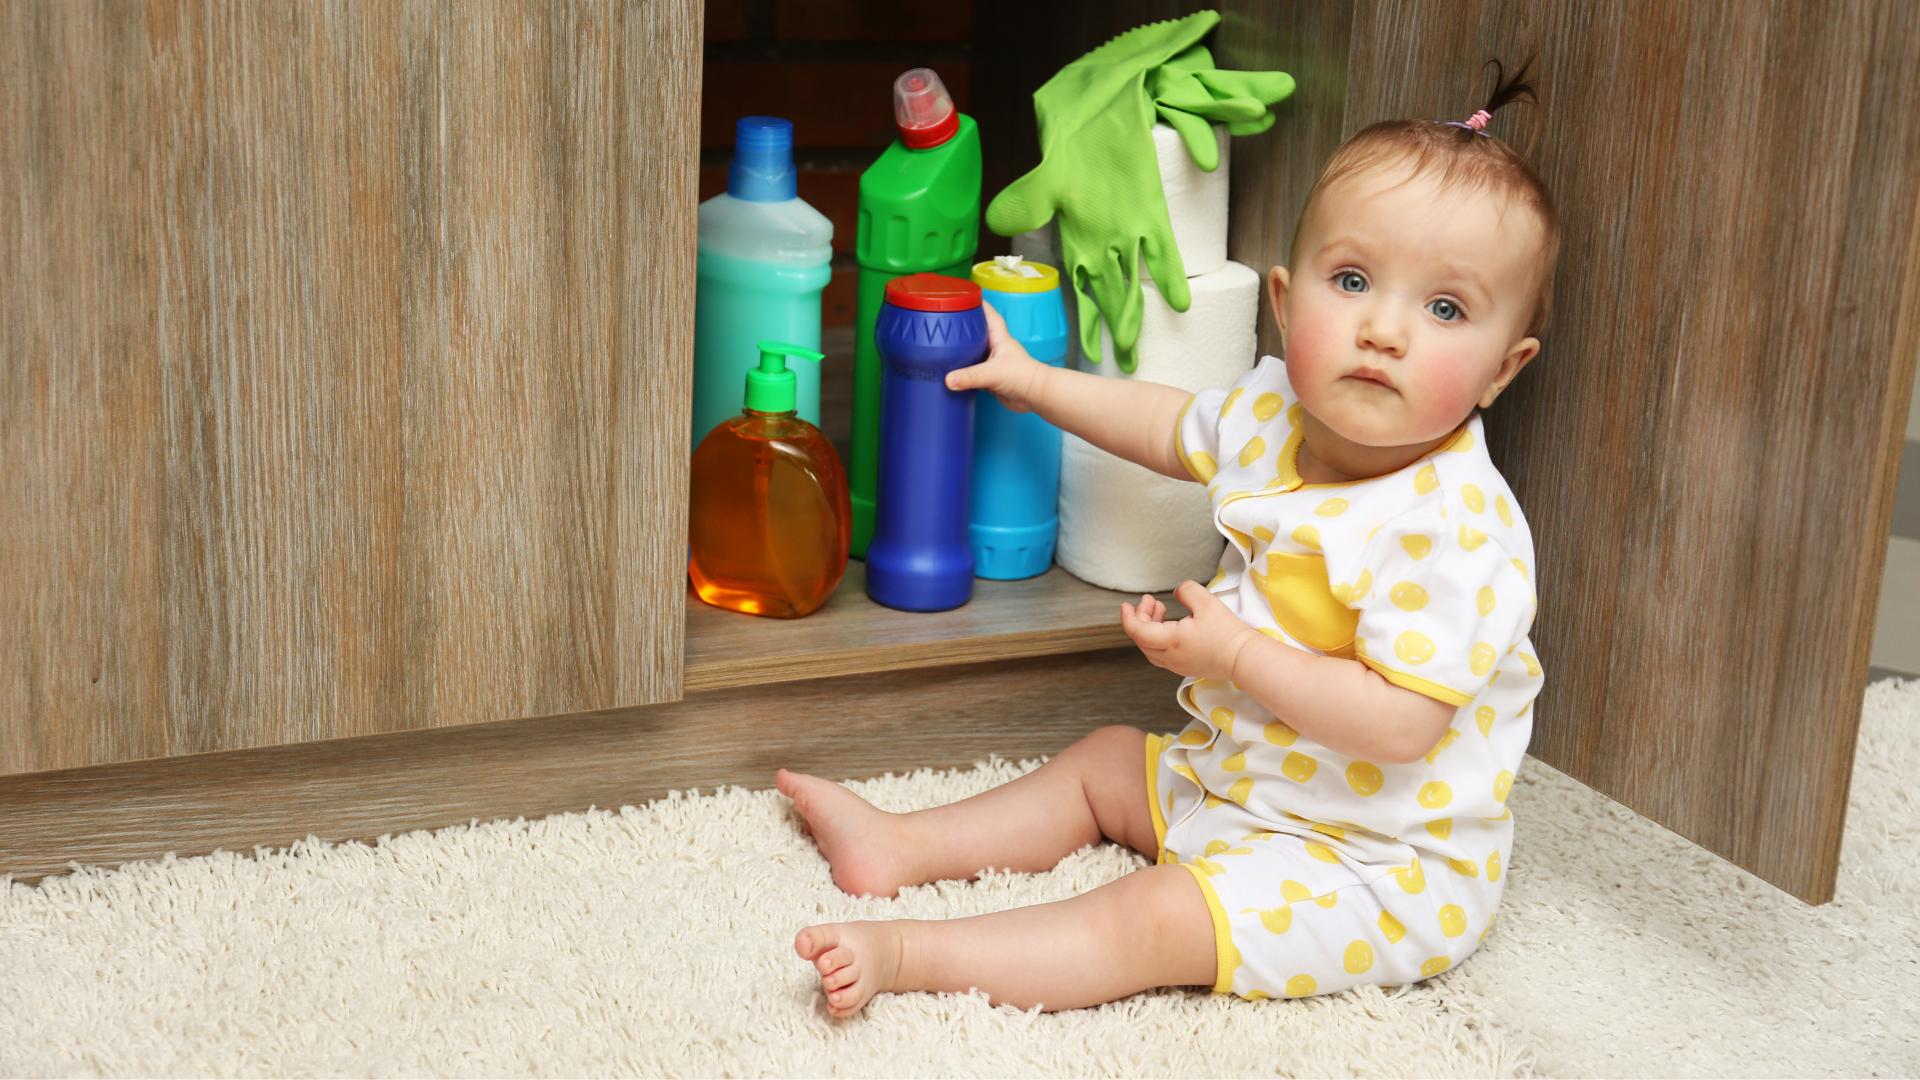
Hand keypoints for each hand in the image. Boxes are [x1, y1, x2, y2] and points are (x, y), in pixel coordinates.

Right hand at [945, 302, 1049, 412]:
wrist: (1036, 396)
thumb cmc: (1024, 377)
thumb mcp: (993, 373)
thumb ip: (970, 376)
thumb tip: (948, 379)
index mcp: (999, 338)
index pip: (989, 314)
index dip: (978, 304)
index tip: (964, 297)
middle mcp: (996, 348)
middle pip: (977, 333)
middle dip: (965, 327)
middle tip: (948, 322)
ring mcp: (994, 364)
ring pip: (974, 353)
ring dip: (963, 352)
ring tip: (945, 347)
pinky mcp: (992, 379)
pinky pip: (974, 372)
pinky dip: (964, 372)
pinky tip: (953, 372)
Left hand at [1120, 580, 1261, 681]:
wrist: (1244, 658)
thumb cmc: (1227, 633)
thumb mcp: (1206, 602)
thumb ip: (1186, 591)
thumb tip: (1177, 593)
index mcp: (1170, 641)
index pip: (1137, 631)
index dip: (1128, 617)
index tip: (1126, 605)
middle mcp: (1170, 657)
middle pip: (1142, 639)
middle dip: (1141, 617)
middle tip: (1150, 601)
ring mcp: (1177, 665)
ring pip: (1151, 648)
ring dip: (1150, 628)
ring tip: (1161, 609)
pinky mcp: (1186, 667)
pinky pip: (1162, 654)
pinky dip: (1159, 638)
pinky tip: (1171, 626)